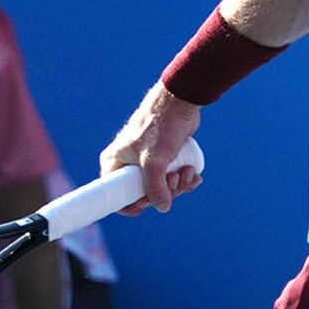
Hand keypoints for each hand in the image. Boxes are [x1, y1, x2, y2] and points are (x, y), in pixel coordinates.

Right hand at [100, 79, 203, 214]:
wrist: (180, 101)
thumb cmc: (160, 126)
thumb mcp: (154, 160)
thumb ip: (155, 188)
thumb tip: (163, 207)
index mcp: (114, 163)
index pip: (115, 196)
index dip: (133, 205)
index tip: (149, 202)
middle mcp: (127, 163)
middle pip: (143, 194)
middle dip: (164, 192)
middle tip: (175, 179)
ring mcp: (147, 161)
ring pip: (161, 187)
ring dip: (178, 186)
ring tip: (187, 172)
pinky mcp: (164, 157)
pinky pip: (172, 177)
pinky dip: (184, 180)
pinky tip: (194, 175)